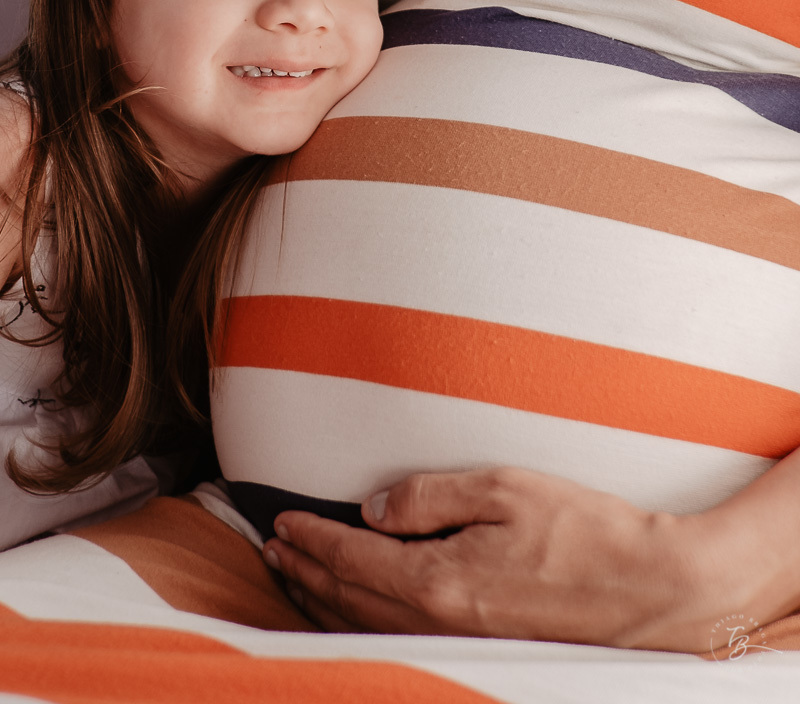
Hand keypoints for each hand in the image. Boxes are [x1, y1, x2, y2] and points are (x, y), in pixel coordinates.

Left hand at [262, 466, 729, 647]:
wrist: (646, 590)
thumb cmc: (581, 530)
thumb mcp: (503, 488)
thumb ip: (430, 496)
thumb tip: (374, 507)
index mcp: (437, 577)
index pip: (350, 555)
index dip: (309, 538)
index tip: (280, 521)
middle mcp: (437, 618)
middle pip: (347, 596)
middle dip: (303, 571)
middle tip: (272, 548)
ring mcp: (456, 640)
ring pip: (365, 624)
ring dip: (322, 600)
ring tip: (296, 578)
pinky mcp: (476, 647)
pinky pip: (395, 637)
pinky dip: (358, 621)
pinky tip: (355, 610)